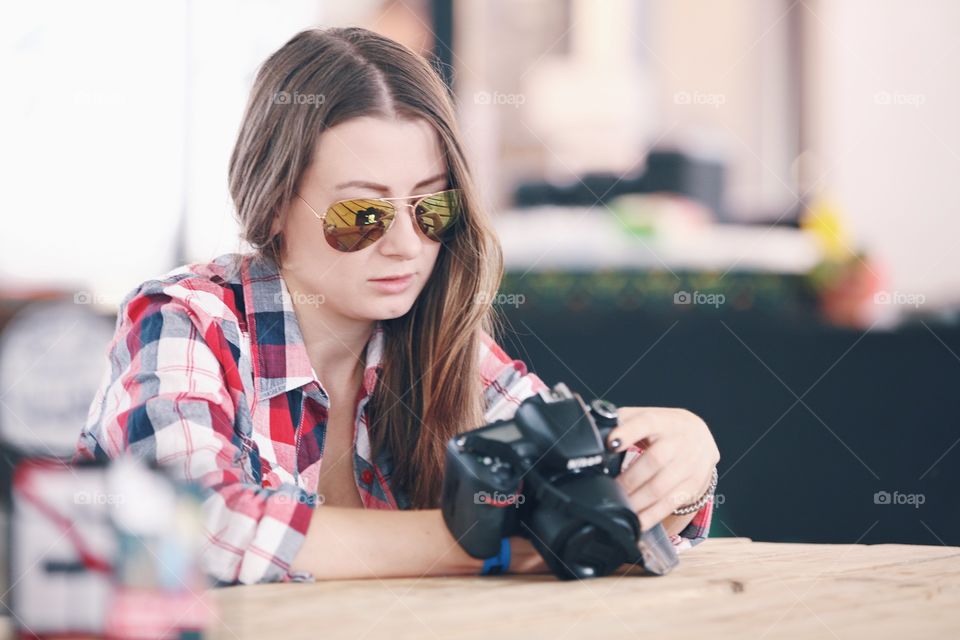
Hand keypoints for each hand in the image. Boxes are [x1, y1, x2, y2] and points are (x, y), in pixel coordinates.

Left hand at [605, 407, 718, 531]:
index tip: (611, 443)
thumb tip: (594, 430)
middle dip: (628, 479)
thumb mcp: (648, 416)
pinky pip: (670, 504)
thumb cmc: (666, 428)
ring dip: (636, 501)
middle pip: (654, 461)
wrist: (702, 438)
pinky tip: (637, 522)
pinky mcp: (692, 486)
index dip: (628, 432)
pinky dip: (651, 516)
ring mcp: (688, 465)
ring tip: (619, 506)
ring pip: (661, 486)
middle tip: (610, 489)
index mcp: (663, 421)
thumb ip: (623, 421)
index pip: (646, 422)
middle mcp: (678, 442)